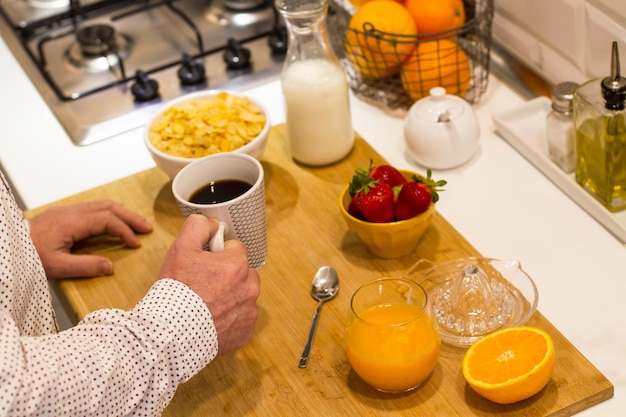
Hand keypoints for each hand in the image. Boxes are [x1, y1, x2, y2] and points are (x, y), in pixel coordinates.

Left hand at [29, 200, 152, 278]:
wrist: (8, 246)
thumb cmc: (29, 256)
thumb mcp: (57, 267)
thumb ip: (85, 267)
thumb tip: (110, 267)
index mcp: (73, 223)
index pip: (108, 221)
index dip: (125, 231)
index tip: (136, 244)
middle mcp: (72, 212)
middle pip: (109, 207)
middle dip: (131, 217)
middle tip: (147, 227)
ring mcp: (67, 210)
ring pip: (102, 204)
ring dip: (122, 212)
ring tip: (136, 222)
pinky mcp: (63, 213)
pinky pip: (93, 207)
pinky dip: (109, 211)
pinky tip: (113, 219)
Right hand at [158, 214, 259, 355]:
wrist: (171, 334)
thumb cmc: (176, 291)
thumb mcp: (181, 248)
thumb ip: (199, 226)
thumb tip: (213, 224)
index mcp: (238, 265)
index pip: (235, 249)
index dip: (217, 254)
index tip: (204, 265)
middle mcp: (250, 287)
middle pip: (243, 273)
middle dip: (227, 275)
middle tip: (204, 285)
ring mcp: (249, 312)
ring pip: (243, 296)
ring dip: (230, 297)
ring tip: (206, 304)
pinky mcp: (246, 332)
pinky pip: (241, 319)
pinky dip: (230, 319)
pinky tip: (211, 321)